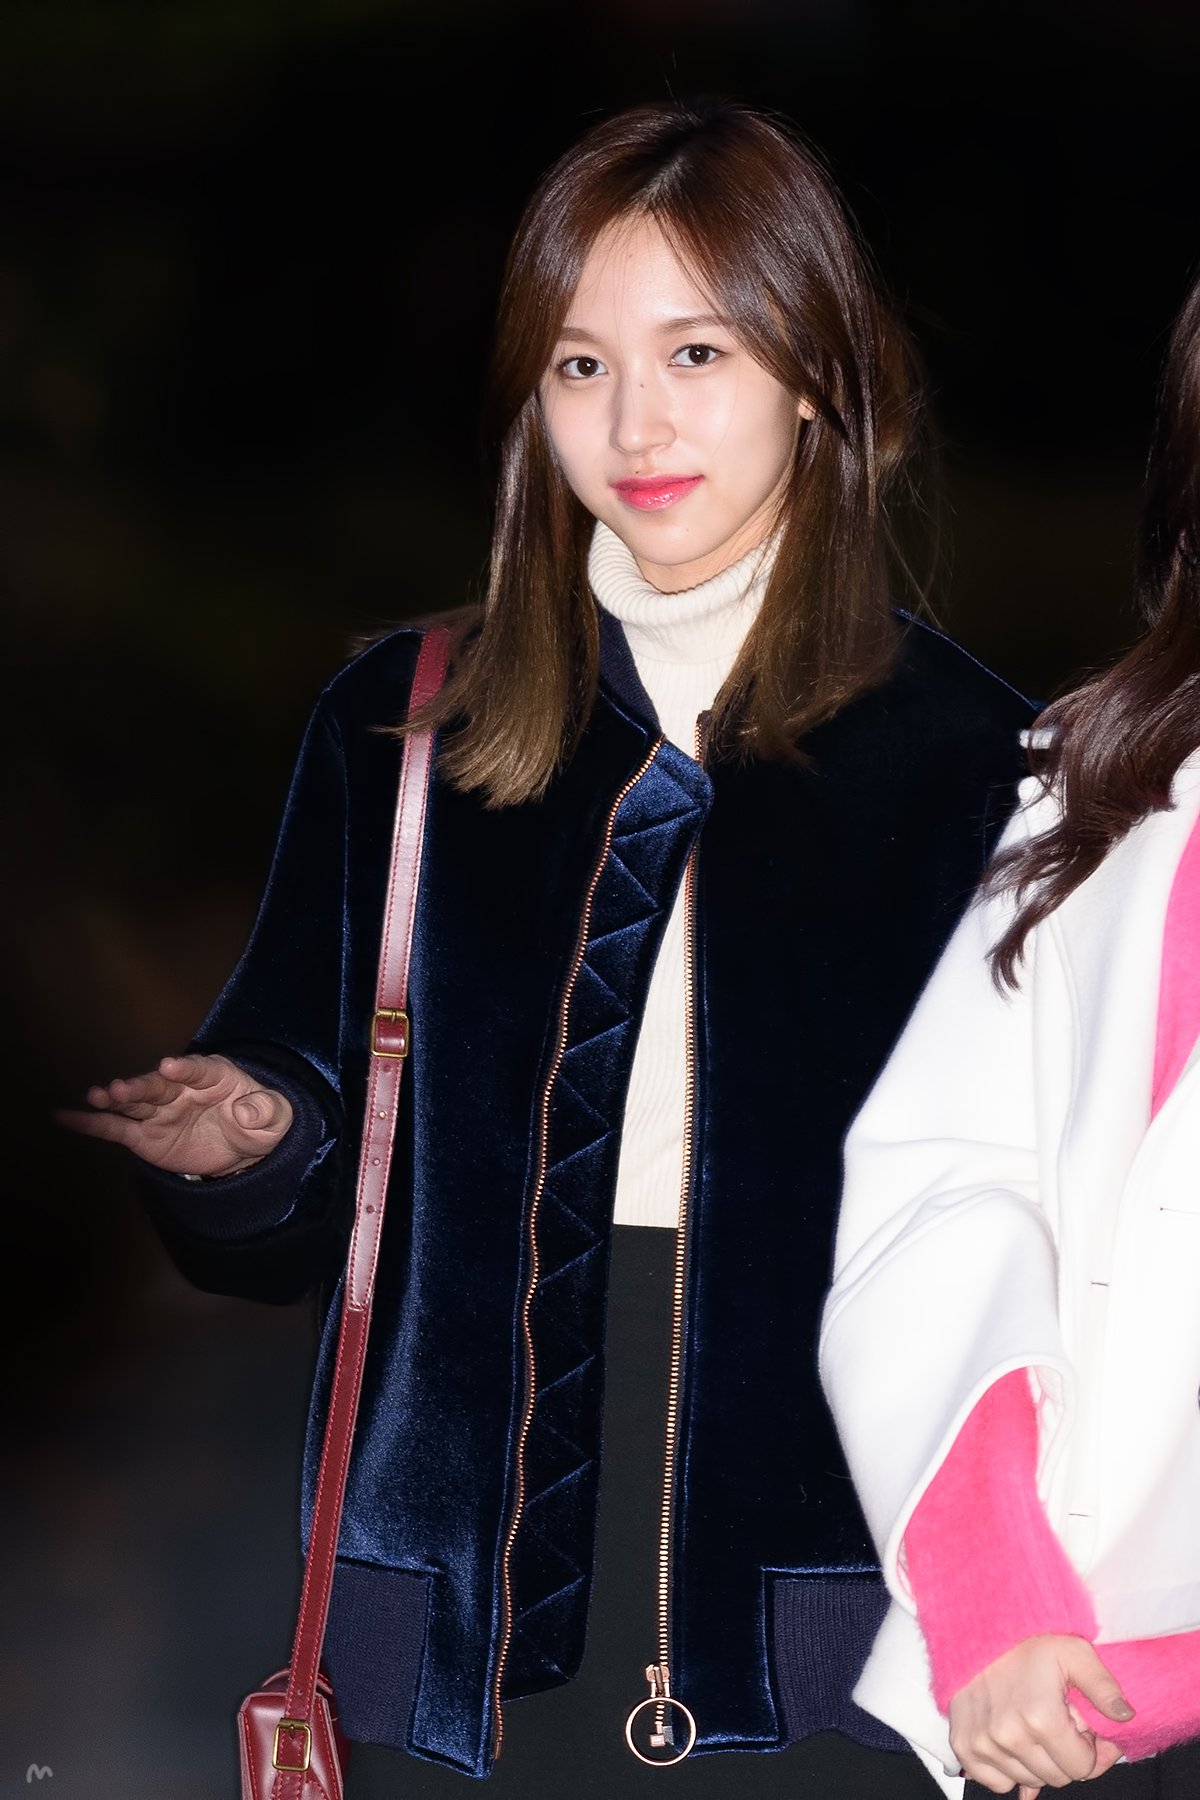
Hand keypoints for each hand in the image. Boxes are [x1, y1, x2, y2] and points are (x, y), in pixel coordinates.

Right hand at [57, 1053, 292, 1177]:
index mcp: (214, 1075)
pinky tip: (65, 1117)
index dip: (185, 1068)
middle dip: (141, 1085)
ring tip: (97, 1096)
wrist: (243, 1150)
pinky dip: (91, 1123)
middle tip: (121, 1088)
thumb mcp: (276, 1117)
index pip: (199, 1069)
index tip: (169, 1066)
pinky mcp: (144, 1134)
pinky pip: (116, 1128)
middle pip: (158, 1085)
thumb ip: (266, 1111)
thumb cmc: (261, 1123)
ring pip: (134, 1103)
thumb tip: (247, 1111)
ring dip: (115, 1098)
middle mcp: (180, 1088)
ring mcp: (160, 1110)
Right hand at [948, 1634, 1130, 1795]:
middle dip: (1066, 1754)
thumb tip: (1126, 1717)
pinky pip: (998, 1783)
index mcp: (1041, 1717)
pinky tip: (1013, 1738)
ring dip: (1038, 1760)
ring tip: (1034, 1724)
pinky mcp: (964, 1746)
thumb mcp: (1074, 1652)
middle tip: (1059, 1721)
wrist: (976, 1628)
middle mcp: (1009, 1736)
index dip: (1090, 1748)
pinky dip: (1009, 1768)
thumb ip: (1104, 1687)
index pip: (1083, 1767)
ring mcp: (983, 1744)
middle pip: (1058, 1778)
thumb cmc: (1026, 1641)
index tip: (1083, 1727)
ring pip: (1030, 1781)